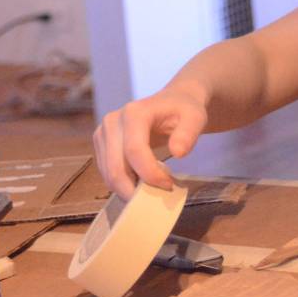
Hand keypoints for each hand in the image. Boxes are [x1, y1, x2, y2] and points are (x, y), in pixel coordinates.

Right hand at [92, 85, 207, 199]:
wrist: (174, 100)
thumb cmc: (184, 109)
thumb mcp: (196, 117)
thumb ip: (189, 133)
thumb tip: (178, 153)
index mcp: (134, 113)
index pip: (134, 151)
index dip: (149, 174)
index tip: (168, 185)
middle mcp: (113, 121)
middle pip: (116, 166)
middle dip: (135, 189)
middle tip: (157, 196)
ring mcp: (103, 132)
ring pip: (109, 173)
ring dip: (129, 187)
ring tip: (152, 188)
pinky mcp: (101, 143)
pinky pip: (108, 171)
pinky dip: (123, 182)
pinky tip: (141, 181)